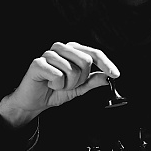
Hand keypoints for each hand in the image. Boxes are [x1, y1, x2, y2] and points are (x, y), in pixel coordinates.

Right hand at [0, 42, 119, 127]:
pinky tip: (49, 84)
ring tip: (58, 85)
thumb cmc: (55, 90)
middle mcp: (62, 48)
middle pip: (86, 61)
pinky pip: (58, 76)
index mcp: (73, 50)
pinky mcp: (38, 63)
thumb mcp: (80, 87)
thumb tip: (109, 76)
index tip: (116, 74)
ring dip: (68, 84)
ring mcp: (49, 54)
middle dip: (81, 79)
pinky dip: (57, 85)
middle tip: (70, 84)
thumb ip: (93, 80)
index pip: (94, 53)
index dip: (106, 63)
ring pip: (73, 70)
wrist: (34, 101)